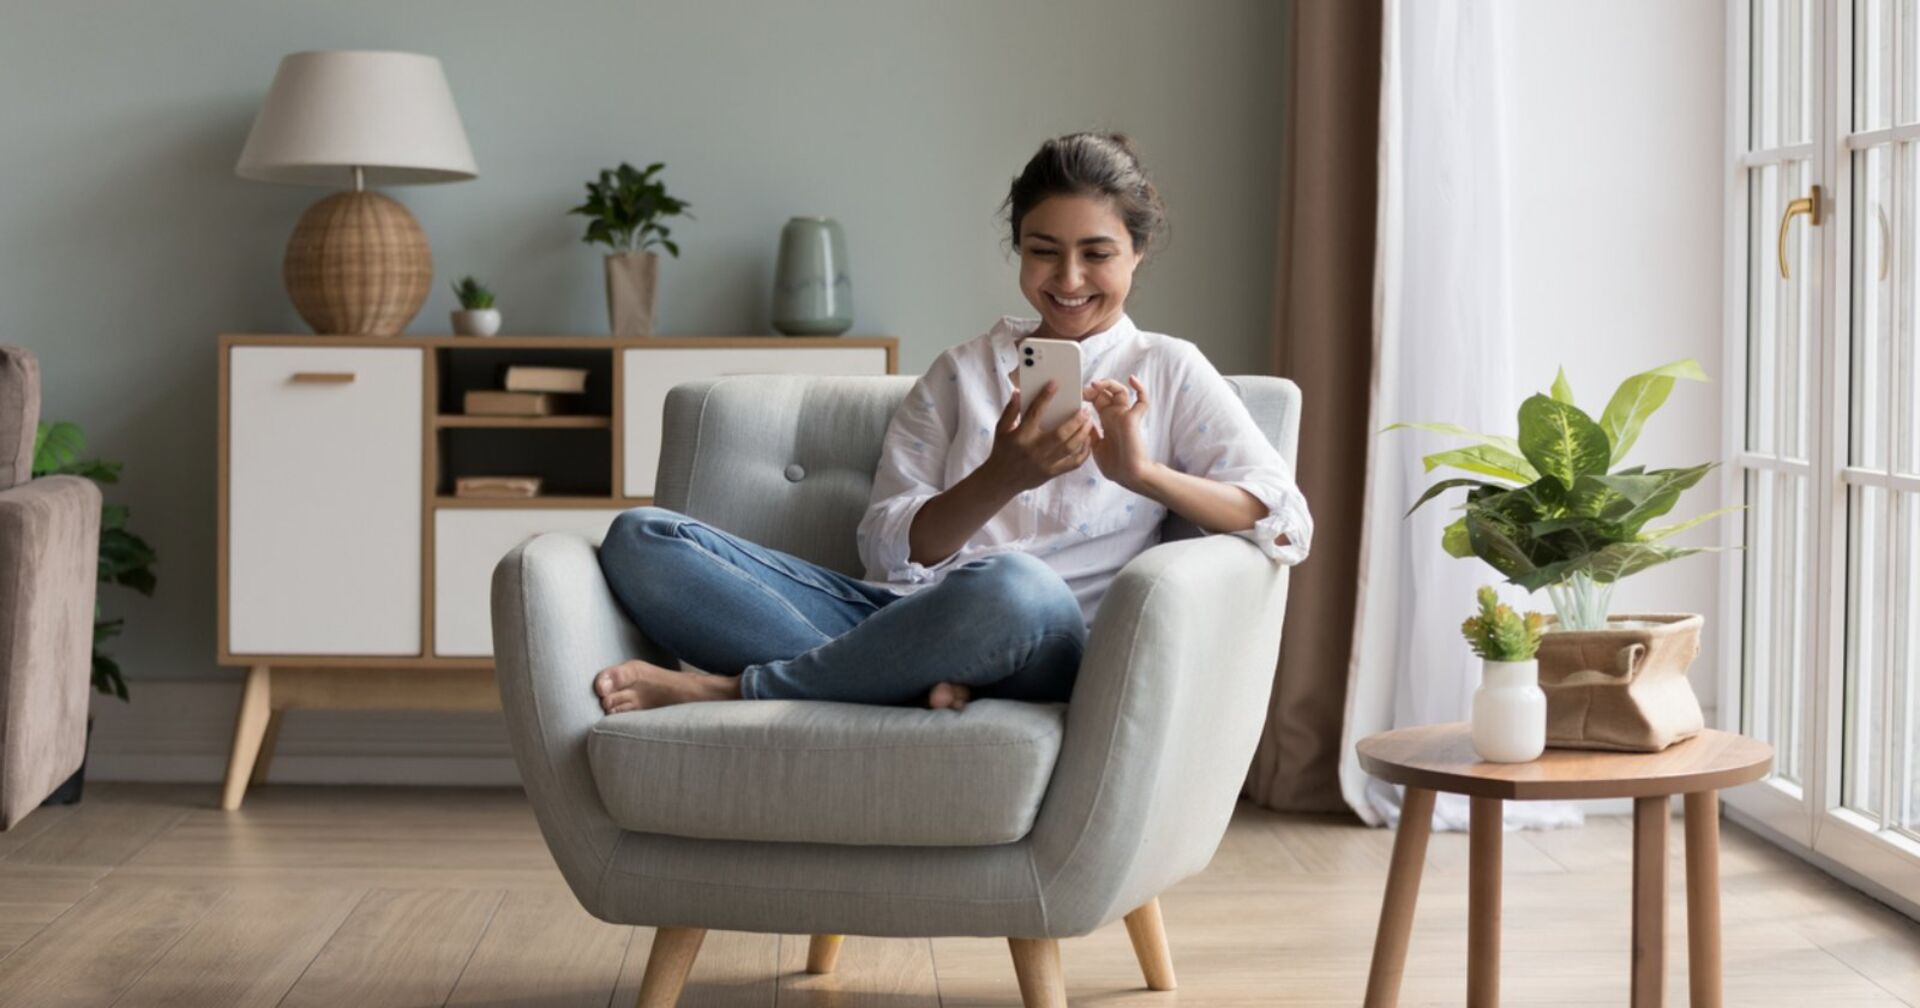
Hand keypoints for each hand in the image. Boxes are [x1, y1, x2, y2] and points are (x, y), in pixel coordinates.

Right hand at [978, 380, 1094, 492]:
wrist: (1000, 481)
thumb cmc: (1002, 451)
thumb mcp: (1001, 429)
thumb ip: (1010, 410)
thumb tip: (1018, 392)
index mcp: (1021, 436)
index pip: (1034, 413)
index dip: (1044, 397)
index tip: (1055, 385)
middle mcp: (1034, 449)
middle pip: (1061, 433)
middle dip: (1076, 419)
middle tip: (1085, 409)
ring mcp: (1044, 463)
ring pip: (1070, 447)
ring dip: (1083, 433)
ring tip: (1089, 421)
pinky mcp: (1051, 473)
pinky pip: (1073, 463)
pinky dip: (1083, 452)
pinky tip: (1088, 441)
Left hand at [1086, 375, 1152, 490]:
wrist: (1129, 477)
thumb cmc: (1115, 466)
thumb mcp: (1095, 448)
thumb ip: (1090, 434)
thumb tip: (1083, 422)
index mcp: (1107, 421)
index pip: (1097, 400)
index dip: (1088, 394)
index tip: (1077, 395)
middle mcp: (1116, 416)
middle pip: (1107, 393)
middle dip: (1094, 388)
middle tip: (1083, 391)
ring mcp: (1125, 416)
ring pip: (1120, 391)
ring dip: (1108, 385)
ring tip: (1096, 385)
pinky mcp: (1133, 419)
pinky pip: (1142, 401)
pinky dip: (1140, 389)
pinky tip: (1133, 380)